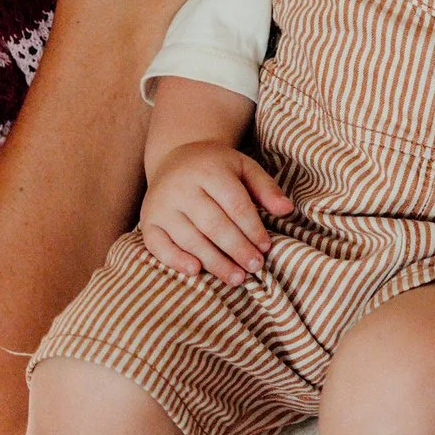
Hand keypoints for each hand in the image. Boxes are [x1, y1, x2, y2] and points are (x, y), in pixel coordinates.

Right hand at [140, 140, 295, 285]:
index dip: (252, 229)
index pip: (235, 205)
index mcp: (209, 170)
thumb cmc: (216, 167)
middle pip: (213, 224)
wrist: (176, 156)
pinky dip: (175, 260)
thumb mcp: (244, 167)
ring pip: (189, 238)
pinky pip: (158, 245)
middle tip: (255, 268)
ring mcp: (162, 204)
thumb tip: (287, 210)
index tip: (266, 248)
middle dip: (237, 249)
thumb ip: (266, 188)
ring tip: (236, 278)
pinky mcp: (148, 219)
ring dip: (214, 261)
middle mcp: (182, 187)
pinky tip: (196, 272)